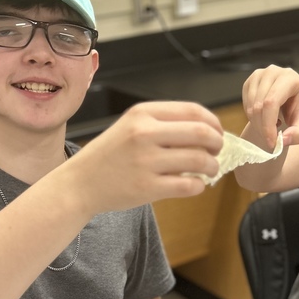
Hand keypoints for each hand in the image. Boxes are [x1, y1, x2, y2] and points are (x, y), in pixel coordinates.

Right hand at [69, 101, 223, 214]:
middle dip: (218, 143)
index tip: (218, 133)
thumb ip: (164, 124)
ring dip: (212, 166)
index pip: (193, 111)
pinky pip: (189, 185)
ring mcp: (146, 161)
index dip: (214, 123)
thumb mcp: (131, 127)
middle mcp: (144, 134)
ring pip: (199, 160)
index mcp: (142, 114)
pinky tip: (194, 184)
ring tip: (209, 170)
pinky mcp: (147, 187)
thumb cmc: (110, 155)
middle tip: (218, 152)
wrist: (80, 183)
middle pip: (201, 133)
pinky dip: (199, 186)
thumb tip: (208, 131)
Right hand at [242, 65, 298, 150]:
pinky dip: (253, 117)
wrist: (291, 98)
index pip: (271, 102)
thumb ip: (298, 133)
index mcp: (291, 77)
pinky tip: (264, 117)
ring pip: (251, 107)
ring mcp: (259, 74)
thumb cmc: (298, 108)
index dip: (268, 125)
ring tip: (270, 127)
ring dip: (258, 124)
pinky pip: (246, 105)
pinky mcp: (250, 81)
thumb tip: (284, 140)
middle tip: (271, 139)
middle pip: (259, 106)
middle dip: (263, 128)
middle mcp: (273, 72)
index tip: (272, 143)